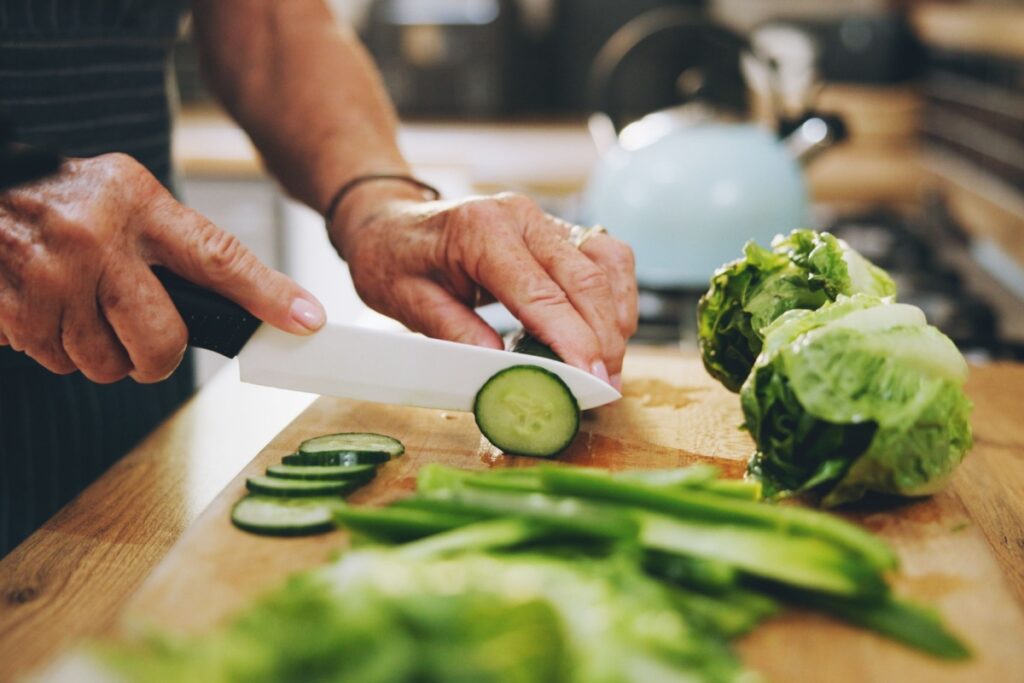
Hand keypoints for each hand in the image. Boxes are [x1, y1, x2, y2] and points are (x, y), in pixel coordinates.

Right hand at [0, 153, 324, 382]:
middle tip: (141, 337)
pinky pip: (55, 362)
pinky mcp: (14, 308)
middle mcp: (100, 239)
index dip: (268, 297)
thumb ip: (176, 245)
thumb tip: (246, 307)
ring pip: (104, 364)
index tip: (306, 322)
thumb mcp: (127, 197)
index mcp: (141, 206)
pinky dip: (55, 348)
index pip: (220, 258)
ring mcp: (52, 275)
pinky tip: (47, 307)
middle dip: (156, 356)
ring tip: (80, 304)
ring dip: (97, 351)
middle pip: (163, 342)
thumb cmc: (62, 197)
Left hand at [331, 186, 637, 388]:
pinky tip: (609, 331)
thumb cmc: (393, 260)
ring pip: (606, 262)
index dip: (573, 339)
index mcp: (480, 231)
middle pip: (585, 278)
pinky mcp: (555, 228)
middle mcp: (520, 216)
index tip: (590, 379)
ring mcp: (542, 218)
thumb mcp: (408, 303)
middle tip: (606, 388)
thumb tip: (504, 370)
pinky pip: (605, 255)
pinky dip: (616, 294)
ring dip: (617, 316)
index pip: (541, 292)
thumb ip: (455, 333)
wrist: (389, 222)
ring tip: (610, 366)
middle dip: (603, 338)